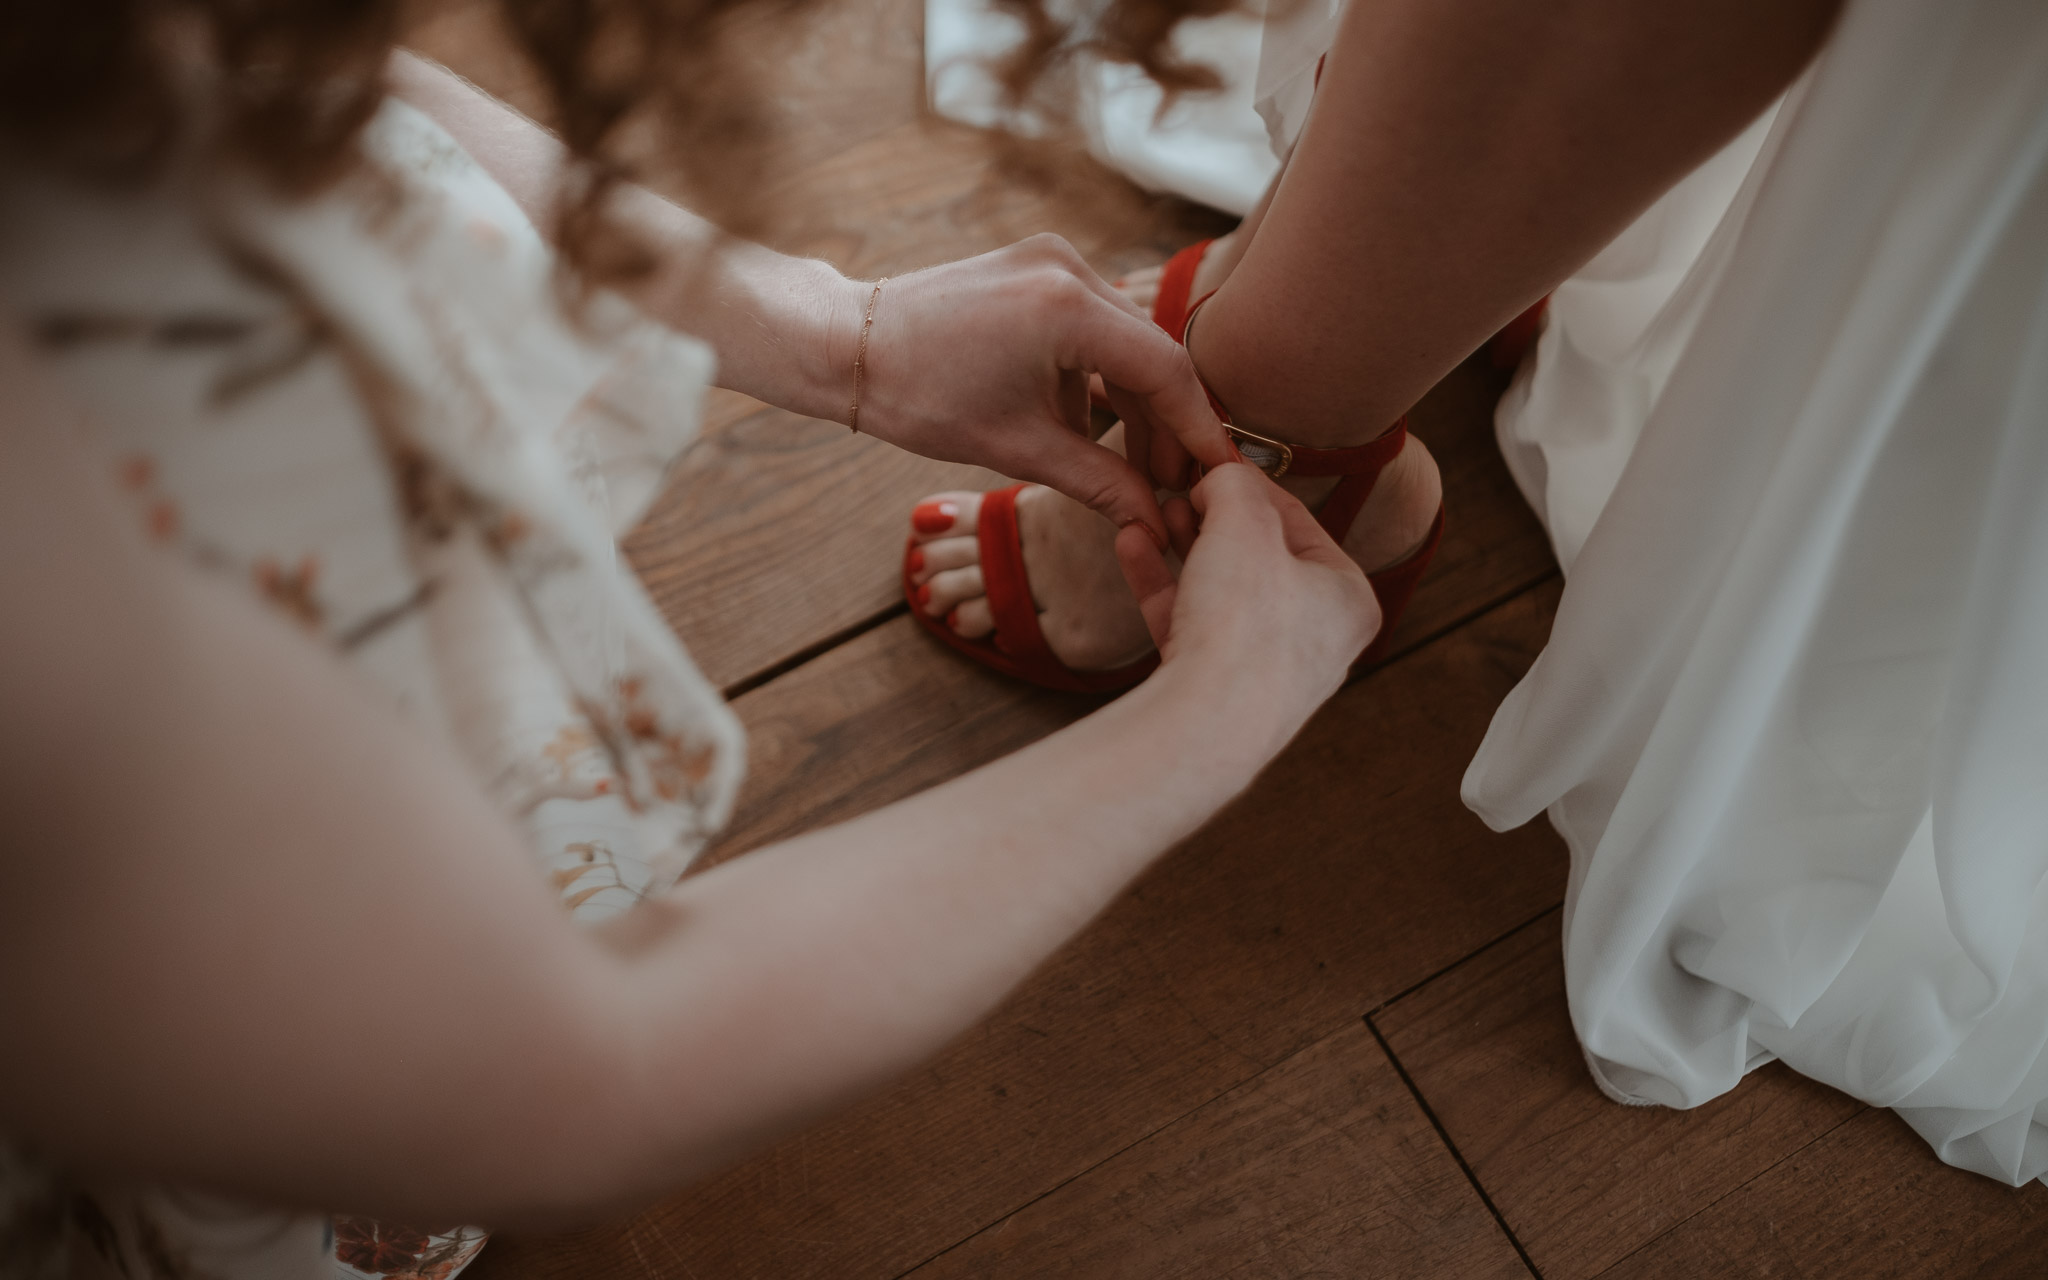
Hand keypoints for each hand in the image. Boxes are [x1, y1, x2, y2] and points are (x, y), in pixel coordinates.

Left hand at [850, 235, 1235, 548]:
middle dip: (1165, 423)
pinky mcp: (1037, 267)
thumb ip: (1100, 484)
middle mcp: (1069, 268)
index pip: (1165, 370)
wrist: (849, 346)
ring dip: (1133, 402)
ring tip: (1135, 469)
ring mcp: (1053, 260)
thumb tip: (1157, 523)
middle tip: (1172, 486)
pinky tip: (1088, 427)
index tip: (1218, 475)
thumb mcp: (1018, 449)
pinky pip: (1092, 325)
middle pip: (1149, 353)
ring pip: (1123, 341)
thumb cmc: (920, 397)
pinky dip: (1099, 375)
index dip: (1198, 429)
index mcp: (1067, 307)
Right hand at [1114, 462, 1379, 705]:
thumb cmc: (1244, 622)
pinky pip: (1189, 625)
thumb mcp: (1243, 522)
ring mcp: (1265, 672)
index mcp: (1349, 598)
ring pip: (1219, 591)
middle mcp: (1316, 640)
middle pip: (1258, 557)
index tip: (1209, 464)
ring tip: (1152, 514)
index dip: (1249, 484)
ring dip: (1182, 548)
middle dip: (1210, 519)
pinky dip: (1162, 585)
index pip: (1298, 520)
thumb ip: (1234, 484)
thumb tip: (1221, 477)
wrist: (1202, 725)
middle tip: (1178, 491)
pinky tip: (1130, 544)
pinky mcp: (1216, 693)